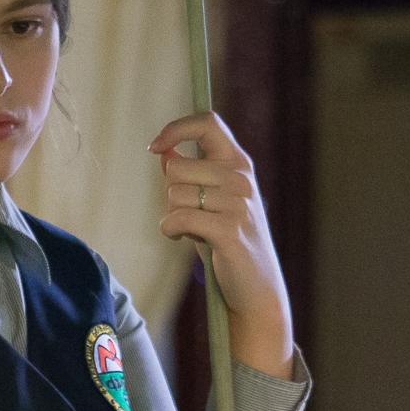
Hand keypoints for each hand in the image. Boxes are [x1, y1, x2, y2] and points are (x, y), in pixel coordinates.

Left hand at [150, 113, 296, 377]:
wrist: (255, 287)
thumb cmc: (227, 241)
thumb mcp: (210, 202)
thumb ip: (190, 175)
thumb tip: (162, 152)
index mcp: (239, 163)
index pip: (207, 123)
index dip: (176, 129)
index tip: (154, 147)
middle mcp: (241, 178)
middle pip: (176, 167)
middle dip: (169, 193)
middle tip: (187, 214)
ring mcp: (238, 203)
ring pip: (174, 195)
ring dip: (171, 215)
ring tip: (191, 230)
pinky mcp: (228, 230)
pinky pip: (177, 218)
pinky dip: (169, 229)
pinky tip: (180, 238)